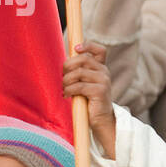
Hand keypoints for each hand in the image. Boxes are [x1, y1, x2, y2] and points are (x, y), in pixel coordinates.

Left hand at [63, 42, 115, 158]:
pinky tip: (66, 96)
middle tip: (61, 77)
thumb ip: (78, 72)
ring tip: (63, 89)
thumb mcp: (83, 83)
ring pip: (79, 72)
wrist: (100, 120)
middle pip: (83, 59)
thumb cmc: (88, 102)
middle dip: (68, 66)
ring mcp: (104, 81)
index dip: (88, 46)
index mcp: (101, 68)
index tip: (76, 49)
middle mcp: (104, 72)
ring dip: (66, 81)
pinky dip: (69, 90)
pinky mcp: (100, 91)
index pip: (100, 50)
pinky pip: (79, 86)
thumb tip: (63, 62)